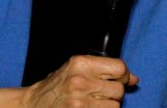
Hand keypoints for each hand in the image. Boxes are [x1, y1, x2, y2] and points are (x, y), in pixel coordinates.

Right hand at [20, 55, 137, 106]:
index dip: (125, 75)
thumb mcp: (76, 68)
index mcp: (80, 63)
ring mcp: (79, 102)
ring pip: (114, 106)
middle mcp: (80, 81)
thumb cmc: (56, 85)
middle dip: (115, 93)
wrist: (32, 105)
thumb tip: (134, 79)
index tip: (122, 80)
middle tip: (102, 94)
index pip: (119, 67)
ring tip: (94, 103)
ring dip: (108, 106)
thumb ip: (105, 69)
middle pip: (118, 89)